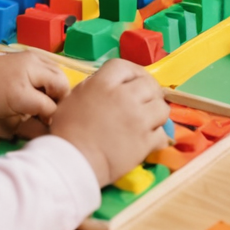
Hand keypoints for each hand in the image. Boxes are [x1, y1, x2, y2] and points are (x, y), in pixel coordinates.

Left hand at [0, 51, 70, 139]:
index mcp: (21, 93)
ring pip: (59, 72)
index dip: (51, 117)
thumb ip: (30, 125)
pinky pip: (51, 64)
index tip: (45, 121)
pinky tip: (41, 85)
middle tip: (49, 109)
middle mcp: (30, 70)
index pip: (50, 106)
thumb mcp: (7, 122)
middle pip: (61, 83)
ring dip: (57, 86)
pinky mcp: (31, 53)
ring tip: (46, 97)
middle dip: (59, 99)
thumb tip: (48, 125)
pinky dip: (51, 76)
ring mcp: (32, 58)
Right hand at [49, 59, 170, 188]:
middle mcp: (124, 96)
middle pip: (148, 83)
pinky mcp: (145, 142)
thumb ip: (94, 86)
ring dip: (156, 112)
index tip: (133, 80)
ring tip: (149, 119)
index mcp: (103, 84)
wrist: (73, 163)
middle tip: (145, 100)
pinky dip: (158, 136)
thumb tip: (107, 85)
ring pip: (161, 107)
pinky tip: (150, 139)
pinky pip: (162, 133)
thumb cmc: (67, 132)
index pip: (125, 66)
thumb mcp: (74, 98)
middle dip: (149, 90)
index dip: (132, 72)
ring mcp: (137, 119)